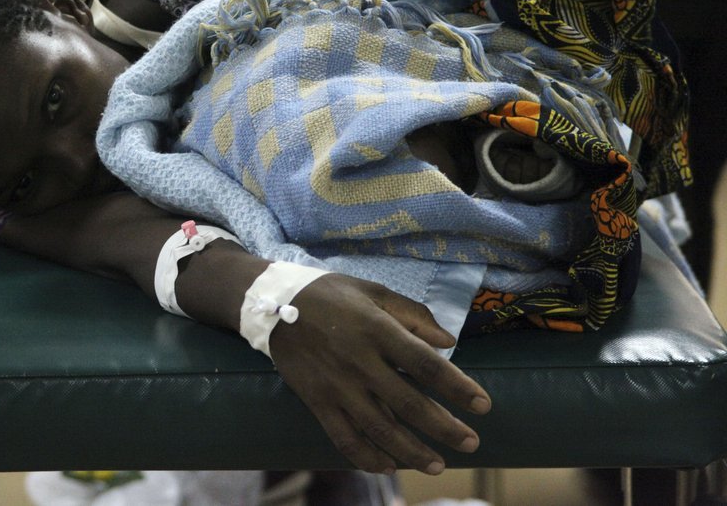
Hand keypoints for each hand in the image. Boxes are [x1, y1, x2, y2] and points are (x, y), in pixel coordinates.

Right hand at [268, 273, 490, 474]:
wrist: (273, 305)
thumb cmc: (330, 295)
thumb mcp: (373, 292)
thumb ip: (413, 315)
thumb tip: (448, 340)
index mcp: (377, 329)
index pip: (426, 365)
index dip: (458, 388)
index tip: (483, 405)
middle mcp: (359, 361)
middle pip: (409, 404)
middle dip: (445, 428)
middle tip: (471, 444)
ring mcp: (337, 386)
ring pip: (380, 429)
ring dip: (412, 452)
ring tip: (437, 465)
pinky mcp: (317, 401)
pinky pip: (344, 438)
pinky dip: (367, 457)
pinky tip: (387, 466)